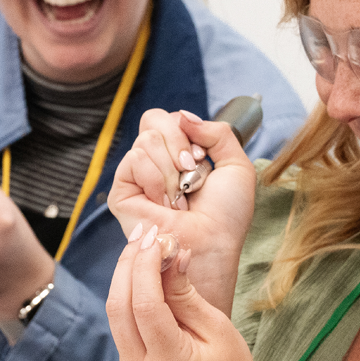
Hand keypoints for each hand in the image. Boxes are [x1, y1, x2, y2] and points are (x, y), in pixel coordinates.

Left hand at [106, 221, 269, 360]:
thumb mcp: (218, 329)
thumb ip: (187, 294)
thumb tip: (170, 255)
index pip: (144, 304)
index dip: (146, 265)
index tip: (157, 237)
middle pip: (118, 306)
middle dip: (129, 264)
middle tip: (145, 234)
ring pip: (114, 315)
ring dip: (126, 277)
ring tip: (144, 247)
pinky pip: (122, 326)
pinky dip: (129, 296)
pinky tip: (144, 275)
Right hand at [108, 109, 256, 314]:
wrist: (213, 244)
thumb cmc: (226, 215)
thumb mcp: (236, 165)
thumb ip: (218, 131)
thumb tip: (183, 115)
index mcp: (179, 154)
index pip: (170, 118)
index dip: (188, 133)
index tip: (202, 159)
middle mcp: (156, 163)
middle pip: (154, 120)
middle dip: (180, 145)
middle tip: (191, 173)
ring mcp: (137, 177)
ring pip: (146, 140)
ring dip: (172, 170)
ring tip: (179, 197)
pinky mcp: (122, 193)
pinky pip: (134, 160)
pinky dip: (156, 180)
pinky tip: (163, 203)